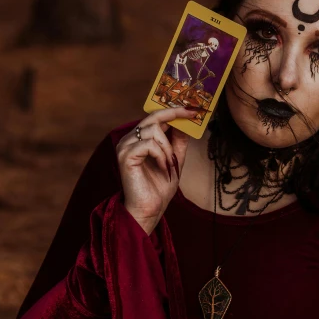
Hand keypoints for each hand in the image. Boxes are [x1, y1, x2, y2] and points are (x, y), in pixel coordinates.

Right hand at [116, 107, 199, 233]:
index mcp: (138, 139)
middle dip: (175, 115)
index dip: (174, 110)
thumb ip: (178, 141)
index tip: (193, 108)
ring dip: (168, 147)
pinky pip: (149, 144)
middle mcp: (129, 139)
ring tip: (171, 163)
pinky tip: (164, 167)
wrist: (150, 210)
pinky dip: (161, 155)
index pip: (155, 117)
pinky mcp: (125, 156)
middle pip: (153, 117)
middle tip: (192, 114)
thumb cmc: (159, 187)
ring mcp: (125, 146)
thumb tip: (187, 121)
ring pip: (153, 130)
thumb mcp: (174, 159)